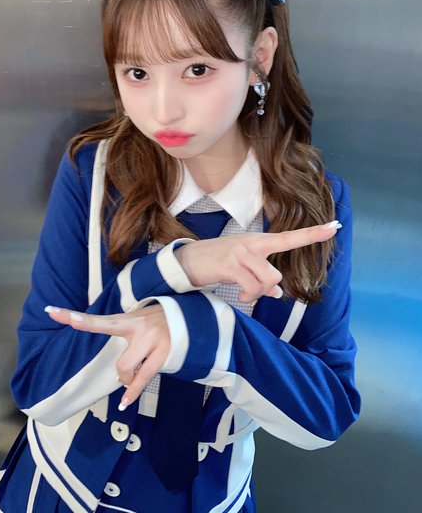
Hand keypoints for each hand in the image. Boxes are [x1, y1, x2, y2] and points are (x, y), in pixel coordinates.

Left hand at [45, 303, 169, 409]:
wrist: (188, 319)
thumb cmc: (157, 322)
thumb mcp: (138, 319)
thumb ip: (122, 331)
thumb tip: (105, 353)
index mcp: (129, 319)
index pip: (99, 321)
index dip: (76, 319)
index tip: (52, 312)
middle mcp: (139, 329)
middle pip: (119, 361)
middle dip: (121, 373)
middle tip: (125, 374)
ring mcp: (152, 342)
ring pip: (127, 370)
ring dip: (128, 379)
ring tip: (138, 375)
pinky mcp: (163, 354)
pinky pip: (144, 379)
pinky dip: (133, 392)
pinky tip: (125, 403)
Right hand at [174, 221, 341, 302]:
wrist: (187, 260)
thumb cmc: (217, 262)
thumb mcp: (241, 267)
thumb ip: (261, 277)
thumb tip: (276, 294)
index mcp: (258, 242)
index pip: (289, 237)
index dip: (313, 234)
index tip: (334, 227)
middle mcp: (252, 244)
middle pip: (275, 274)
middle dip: (266, 289)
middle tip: (250, 292)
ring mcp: (240, 253)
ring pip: (265, 281)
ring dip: (255, 294)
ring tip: (243, 293)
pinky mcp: (230, 265)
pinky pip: (250, 286)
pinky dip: (247, 296)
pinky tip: (239, 295)